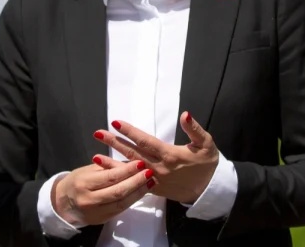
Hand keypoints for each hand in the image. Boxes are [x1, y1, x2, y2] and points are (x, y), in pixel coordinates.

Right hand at [51, 155, 156, 227]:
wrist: (64, 203)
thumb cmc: (77, 181)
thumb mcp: (88, 170)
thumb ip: (107, 167)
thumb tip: (129, 162)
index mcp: (84, 183)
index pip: (110, 177)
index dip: (127, 170)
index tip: (140, 163)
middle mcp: (89, 199)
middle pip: (118, 191)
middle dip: (136, 181)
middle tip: (149, 172)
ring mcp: (95, 212)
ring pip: (121, 203)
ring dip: (138, 192)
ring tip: (150, 182)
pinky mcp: (101, 220)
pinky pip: (120, 209)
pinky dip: (132, 200)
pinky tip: (141, 192)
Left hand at [94, 112, 218, 203]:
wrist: (209, 190)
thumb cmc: (207, 163)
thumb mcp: (206, 143)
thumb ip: (194, 129)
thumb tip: (185, 114)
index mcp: (170, 155)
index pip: (146, 141)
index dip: (131, 132)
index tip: (116, 122)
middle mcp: (159, 168)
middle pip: (133, 154)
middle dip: (115, 143)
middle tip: (99, 133)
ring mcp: (155, 180)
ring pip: (130, 170)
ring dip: (112, 162)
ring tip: (95, 156)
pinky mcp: (153, 189)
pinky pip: (134, 183)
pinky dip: (120, 177)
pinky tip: (108, 172)